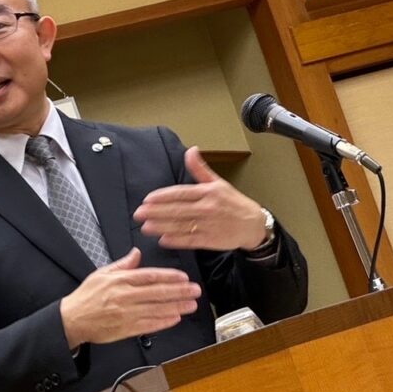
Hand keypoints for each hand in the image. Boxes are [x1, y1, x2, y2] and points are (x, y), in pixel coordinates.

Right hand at [60, 248, 200, 348]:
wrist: (72, 319)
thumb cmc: (86, 297)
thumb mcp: (102, 274)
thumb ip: (122, 264)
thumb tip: (136, 253)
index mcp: (119, 281)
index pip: (149, 276)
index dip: (168, 277)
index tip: (183, 277)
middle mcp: (124, 296)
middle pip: (157, 292)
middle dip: (179, 291)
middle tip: (195, 290)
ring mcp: (126, 314)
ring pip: (156, 309)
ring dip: (176, 307)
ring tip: (191, 304)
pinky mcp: (126, 329)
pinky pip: (149, 325)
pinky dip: (163, 322)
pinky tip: (175, 318)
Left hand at [132, 147, 266, 250]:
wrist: (253, 224)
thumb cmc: (233, 202)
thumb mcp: (218, 182)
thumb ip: (200, 169)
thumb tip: (190, 150)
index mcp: (208, 192)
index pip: (181, 193)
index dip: (163, 197)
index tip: (147, 199)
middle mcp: (208, 208)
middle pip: (178, 210)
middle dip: (156, 212)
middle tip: (138, 214)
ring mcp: (209, 225)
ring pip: (181, 226)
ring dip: (162, 227)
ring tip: (145, 227)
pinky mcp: (211, 240)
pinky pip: (190, 241)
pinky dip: (176, 241)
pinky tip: (163, 240)